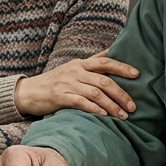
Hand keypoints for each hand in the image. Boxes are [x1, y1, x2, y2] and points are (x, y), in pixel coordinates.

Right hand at [14, 52, 138, 118]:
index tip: (137, 74)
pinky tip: (103, 115)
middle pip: (104, 81)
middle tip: (132, 106)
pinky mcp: (60, 97)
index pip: (105, 62)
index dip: (122, 67)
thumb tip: (111, 51)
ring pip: (95, 94)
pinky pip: (81, 102)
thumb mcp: (72, 67)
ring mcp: (67, 84)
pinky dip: (94, 109)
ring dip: (111, 105)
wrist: (28, 92)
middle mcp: (75, 71)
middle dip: (121, 94)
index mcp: (80, 64)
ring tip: (122, 115)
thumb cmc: (54, 81)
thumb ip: (92, 61)